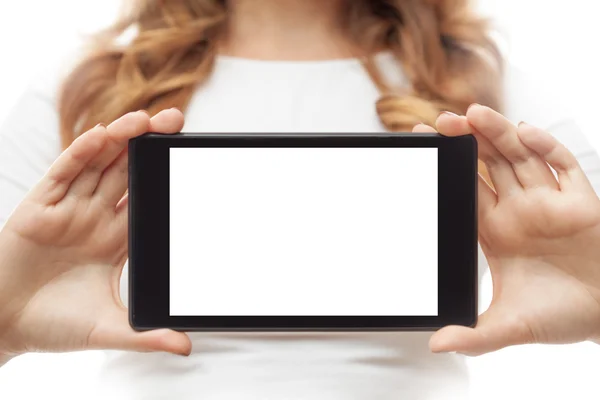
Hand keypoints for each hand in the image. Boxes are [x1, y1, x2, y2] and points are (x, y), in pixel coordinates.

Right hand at [0, 109, 190, 363]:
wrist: (0, 326)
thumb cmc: (51, 325)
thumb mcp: (108, 329)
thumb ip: (146, 335)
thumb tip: (187, 347)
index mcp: (114, 240)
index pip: (146, 200)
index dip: (165, 178)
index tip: (189, 159)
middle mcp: (94, 219)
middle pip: (126, 173)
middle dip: (148, 147)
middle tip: (175, 121)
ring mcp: (67, 210)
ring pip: (97, 166)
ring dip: (119, 141)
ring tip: (145, 120)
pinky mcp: (39, 208)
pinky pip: (62, 175)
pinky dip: (79, 154)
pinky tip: (100, 138)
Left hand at [414, 104, 599, 354]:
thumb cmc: (561, 315)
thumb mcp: (511, 326)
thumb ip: (475, 336)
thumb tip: (436, 345)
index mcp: (495, 231)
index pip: (463, 191)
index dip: (445, 171)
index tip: (422, 150)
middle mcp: (518, 210)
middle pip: (486, 166)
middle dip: (466, 143)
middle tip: (440, 123)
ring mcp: (549, 202)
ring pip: (519, 158)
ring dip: (498, 134)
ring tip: (472, 113)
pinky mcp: (581, 201)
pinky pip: (563, 166)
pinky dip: (546, 147)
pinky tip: (526, 132)